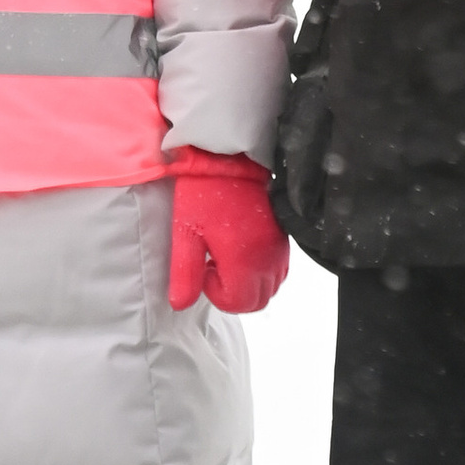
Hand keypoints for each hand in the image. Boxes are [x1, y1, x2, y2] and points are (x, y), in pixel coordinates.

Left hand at [166, 149, 289, 315]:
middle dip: (233, 294)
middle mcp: (268, 260)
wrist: (230, 159)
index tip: (204, 268)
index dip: (215, 293)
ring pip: (269, 288)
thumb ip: (185, 274)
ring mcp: (279, 250)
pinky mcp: (283, 239)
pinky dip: (260, 272)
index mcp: (245, 262)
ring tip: (225, 258)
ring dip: (247, 284)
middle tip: (213, 268)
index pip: (236, 303)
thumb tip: (181, 304)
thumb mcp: (186, 234)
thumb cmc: (205, 194)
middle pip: (256, 301)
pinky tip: (240, 251)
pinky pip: (277, 271)